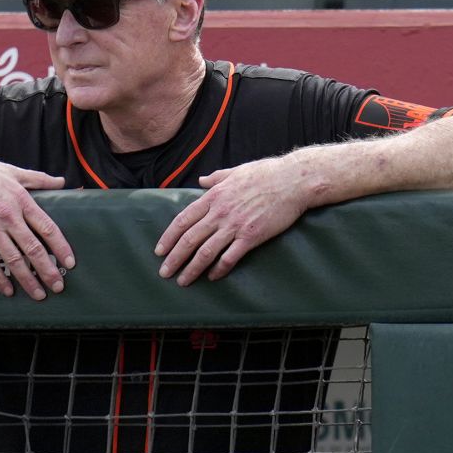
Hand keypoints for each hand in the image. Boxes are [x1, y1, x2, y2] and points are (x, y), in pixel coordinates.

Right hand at [0, 146, 73, 299]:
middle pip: (33, 248)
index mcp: (22, 200)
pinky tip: (9, 291)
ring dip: (28, 279)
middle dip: (48, 270)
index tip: (70, 263)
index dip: (61, 247)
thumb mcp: (14, 172)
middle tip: (59, 287)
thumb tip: (62, 181)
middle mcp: (8, 215)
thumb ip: (39, 180)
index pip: (48, 228)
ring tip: (38, 294)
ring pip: (13, 259)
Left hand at [154, 156, 307, 285]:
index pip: (183, 220)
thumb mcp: (235, 171)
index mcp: (214, 196)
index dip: (169, 237)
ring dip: (192, 268)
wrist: (293, 181)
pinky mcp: (251, 236)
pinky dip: (219, 269)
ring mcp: (235, 225)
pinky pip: (230, 257)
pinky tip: (213, 277)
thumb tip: (202, 180)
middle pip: (189, 239)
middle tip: (164, 273)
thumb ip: (216, 178)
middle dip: (174, 258)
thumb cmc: (265, 174)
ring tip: (183, 281)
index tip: (159, 251)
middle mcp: (220, 212)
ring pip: (206, 251)